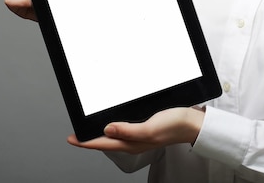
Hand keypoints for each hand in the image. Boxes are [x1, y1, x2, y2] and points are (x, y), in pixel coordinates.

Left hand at [67, 107, 205, 153]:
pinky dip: (116, 123)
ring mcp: (140, 133)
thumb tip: (106, 130)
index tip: (71, 138)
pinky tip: (115, 119)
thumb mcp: (149, 129)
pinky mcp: (146, 125)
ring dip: (102, 131)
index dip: (86, 142)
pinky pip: (125, 127)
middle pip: (106, 140)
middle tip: (77, 133)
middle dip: (91, 138)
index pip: (103, 143)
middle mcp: (134, 140)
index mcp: (132, 143)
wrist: (193, 123)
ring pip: (115, 134)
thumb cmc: (175, 126)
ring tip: (91, 127)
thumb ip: (128, 131)